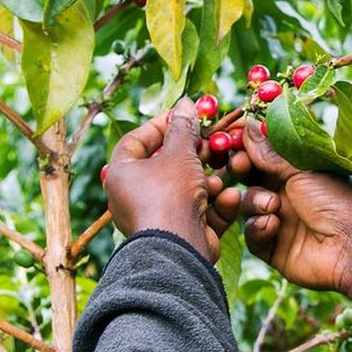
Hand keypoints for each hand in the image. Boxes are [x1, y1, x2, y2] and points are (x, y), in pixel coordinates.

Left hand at [105, 98, 240, 261]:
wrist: (178, 248)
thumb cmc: (170, 194)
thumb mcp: (179, 153)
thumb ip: (184, 128)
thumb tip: (186, 103)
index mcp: (122, 174)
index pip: (136, 141)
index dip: (160, 125)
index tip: (183, 115)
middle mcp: (134, 197)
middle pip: (166, 166)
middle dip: (193, 154)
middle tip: (211, 142)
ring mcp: (158, 217)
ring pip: (187, 190)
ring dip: (209, 181)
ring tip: (223, 173)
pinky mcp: (180, 234)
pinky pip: (199, 212)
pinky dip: (215, 205)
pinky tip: (229, 197)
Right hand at [229, 119, 351, 291]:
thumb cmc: (338, 200)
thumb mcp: (303, 169)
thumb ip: (270, 152)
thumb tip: (248, 125)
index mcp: (299, 171)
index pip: (264, 154)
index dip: (247, 146)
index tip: (231, 137)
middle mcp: (288, 194)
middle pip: (250, 178)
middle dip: (241, 171)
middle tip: (239, 166)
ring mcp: (280, 221)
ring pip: (247, 205)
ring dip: (254, 202)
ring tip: (272, 206)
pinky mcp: (273, 248)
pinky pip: (252, 234)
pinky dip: (258, 228)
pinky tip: (273, 225)